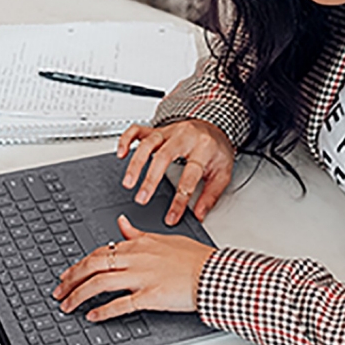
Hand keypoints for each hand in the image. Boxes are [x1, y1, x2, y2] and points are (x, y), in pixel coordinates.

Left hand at [53, 215, 215, 320]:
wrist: (211, 272)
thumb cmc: (191, 257)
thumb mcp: (162, 238)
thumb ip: (137, 233)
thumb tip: (121, 223)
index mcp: (137, 244)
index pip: (99, 252)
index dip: (79, 264)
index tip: (67, 274)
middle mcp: (135, 258)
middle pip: (93, 265)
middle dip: (71, 279)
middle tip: (58, 291)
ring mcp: (141, 277)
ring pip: (100, 282)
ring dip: (79, 295)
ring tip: (67, 305)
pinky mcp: (150, 296)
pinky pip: (120, 303)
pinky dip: (103, 310)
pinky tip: (92, 316)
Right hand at [117, 120, 234, 224]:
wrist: (216, 128)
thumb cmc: (217, 150)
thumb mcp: (223, 173)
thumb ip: (211, 195)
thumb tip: (199, 215)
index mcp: (203, 148)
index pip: (189, 176)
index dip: (179, 200)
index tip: (171, 217)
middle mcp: (184, 137)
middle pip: (164, 156)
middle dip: (151, 179)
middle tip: (141, 198)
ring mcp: (169, 131)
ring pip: (148, 143)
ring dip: (136, 163)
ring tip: (128, 182)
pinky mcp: (158, 129)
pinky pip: (138, 130)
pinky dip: (126, 140)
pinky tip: (121, 153)